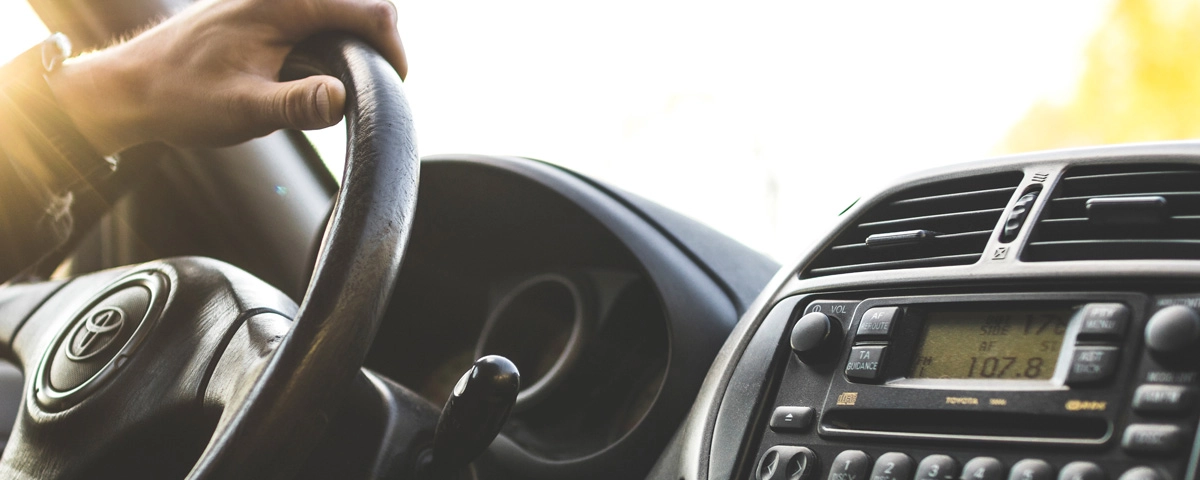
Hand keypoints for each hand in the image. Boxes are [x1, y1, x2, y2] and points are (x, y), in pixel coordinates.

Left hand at [46, 0, 406, 154]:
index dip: (394, 48)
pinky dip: (334, 45)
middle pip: (361, 6)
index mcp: (282, 5)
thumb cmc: (181, 97)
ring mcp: (272, 3)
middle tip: (377, 91)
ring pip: (340, 13)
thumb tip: (343, 99)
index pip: (369, 10)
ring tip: (351, 88)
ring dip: (357, 46)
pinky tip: (319, 80)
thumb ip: (297, 105)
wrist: (129, 88)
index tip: (395, 86)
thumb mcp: (244, 110)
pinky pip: (318, 21)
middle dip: (381, 44)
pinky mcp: (264, 16)